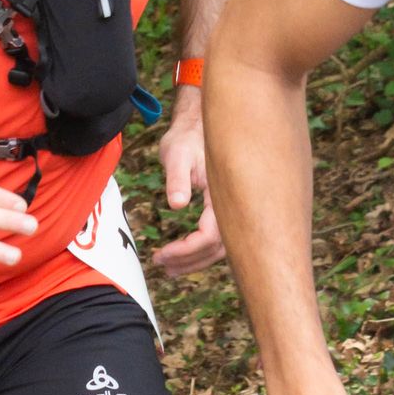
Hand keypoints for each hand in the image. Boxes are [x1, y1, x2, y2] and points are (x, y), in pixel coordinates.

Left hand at [150, 98, 225, 277]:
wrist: (197, 126)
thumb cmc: (185, 139)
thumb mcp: (176, 154)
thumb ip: (177, 179)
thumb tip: (177, 204)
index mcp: (222, 194)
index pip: (209, 236)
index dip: (186, 250)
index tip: (162, 254)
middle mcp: (231, 205)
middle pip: (217, 247)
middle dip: (189, 261)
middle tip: (162, 264)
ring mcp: (230, 208)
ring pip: (220, 246)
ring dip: (195, 261)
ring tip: (169, 267)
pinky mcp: (223, 209)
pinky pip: (218, 238)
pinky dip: (200, 250)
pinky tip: (182, 255)